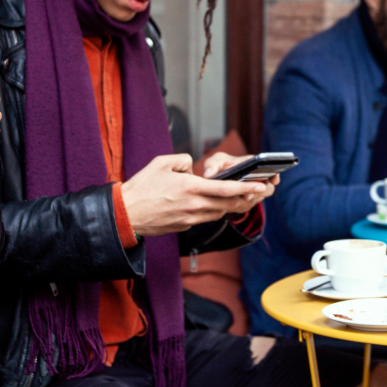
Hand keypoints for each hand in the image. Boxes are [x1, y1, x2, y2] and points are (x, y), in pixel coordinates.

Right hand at [121, 154, 270, 236]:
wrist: (126, 214)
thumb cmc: (142, 187)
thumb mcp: (162, 163)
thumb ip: (183, 160)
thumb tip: (194, 168)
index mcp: (191, 188)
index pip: (226, 189)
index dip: (246, 188)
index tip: (260, 186)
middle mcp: (194, 205)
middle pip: (229, 204)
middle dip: (246, 198)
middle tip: (259, 192)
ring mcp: (190, 218)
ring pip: (219, 212)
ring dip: (231, 205)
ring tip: (241, 196)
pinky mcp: (185, 226)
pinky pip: (206, 218)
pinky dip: (215, 210)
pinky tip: (216, 204)